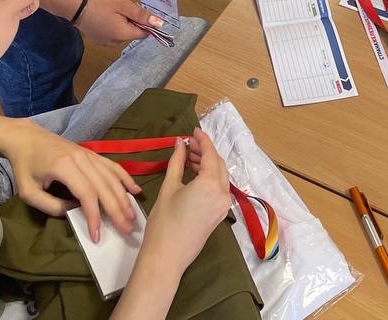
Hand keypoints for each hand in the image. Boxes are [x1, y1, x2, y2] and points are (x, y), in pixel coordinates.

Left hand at [2, 120, 141, 243]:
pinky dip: (125, 178)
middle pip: (104, 187)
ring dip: (124, 198)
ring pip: (112, 177)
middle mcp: (82, 158)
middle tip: (127, 230)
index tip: (97, 235)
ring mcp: (89, 154)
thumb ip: (51, 206)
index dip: (94, 215)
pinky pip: (112, 166)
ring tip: (132, 216)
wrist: (26, 138)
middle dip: (117, 210)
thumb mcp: (29, 192)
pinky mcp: (91, 153)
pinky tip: (135, 190)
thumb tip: (74, 212)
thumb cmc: (25, 166)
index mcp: (65, 167)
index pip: (86, 194)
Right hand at [76, 0, 165, 45]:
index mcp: (124, 35)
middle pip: (132, 33)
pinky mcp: (97, 39)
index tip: (138, 11)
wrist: (75, 5)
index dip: (145, 23)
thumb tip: (159, 23)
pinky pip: (112, 33)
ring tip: (112, 10)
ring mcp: (105, 42)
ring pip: (122, 33)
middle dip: (132, 21)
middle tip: (122, 7)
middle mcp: (116, 43)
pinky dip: (112, 25)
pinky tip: (105, 15)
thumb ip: (141, 15)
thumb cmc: (100, 3)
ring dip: (122, 22)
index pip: (144, 33)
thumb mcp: (123, 5)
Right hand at [143, 130, 231, 273]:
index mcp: (211, 184)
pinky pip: (219, 189)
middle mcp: (222, 193)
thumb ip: (177, 162)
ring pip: (220, 177)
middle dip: (205, 152)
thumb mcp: (169, 187)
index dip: (203, 140)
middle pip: (218, 164)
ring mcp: (223, 205)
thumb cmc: (164, 221)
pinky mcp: (220, 215)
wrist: (167, 256)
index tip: (193, 131)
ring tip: (189, 158)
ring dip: (208, 165)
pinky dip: (210, 178)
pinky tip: (195, 174)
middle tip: (188, 145)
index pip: (211, 154)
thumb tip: (180, 143)